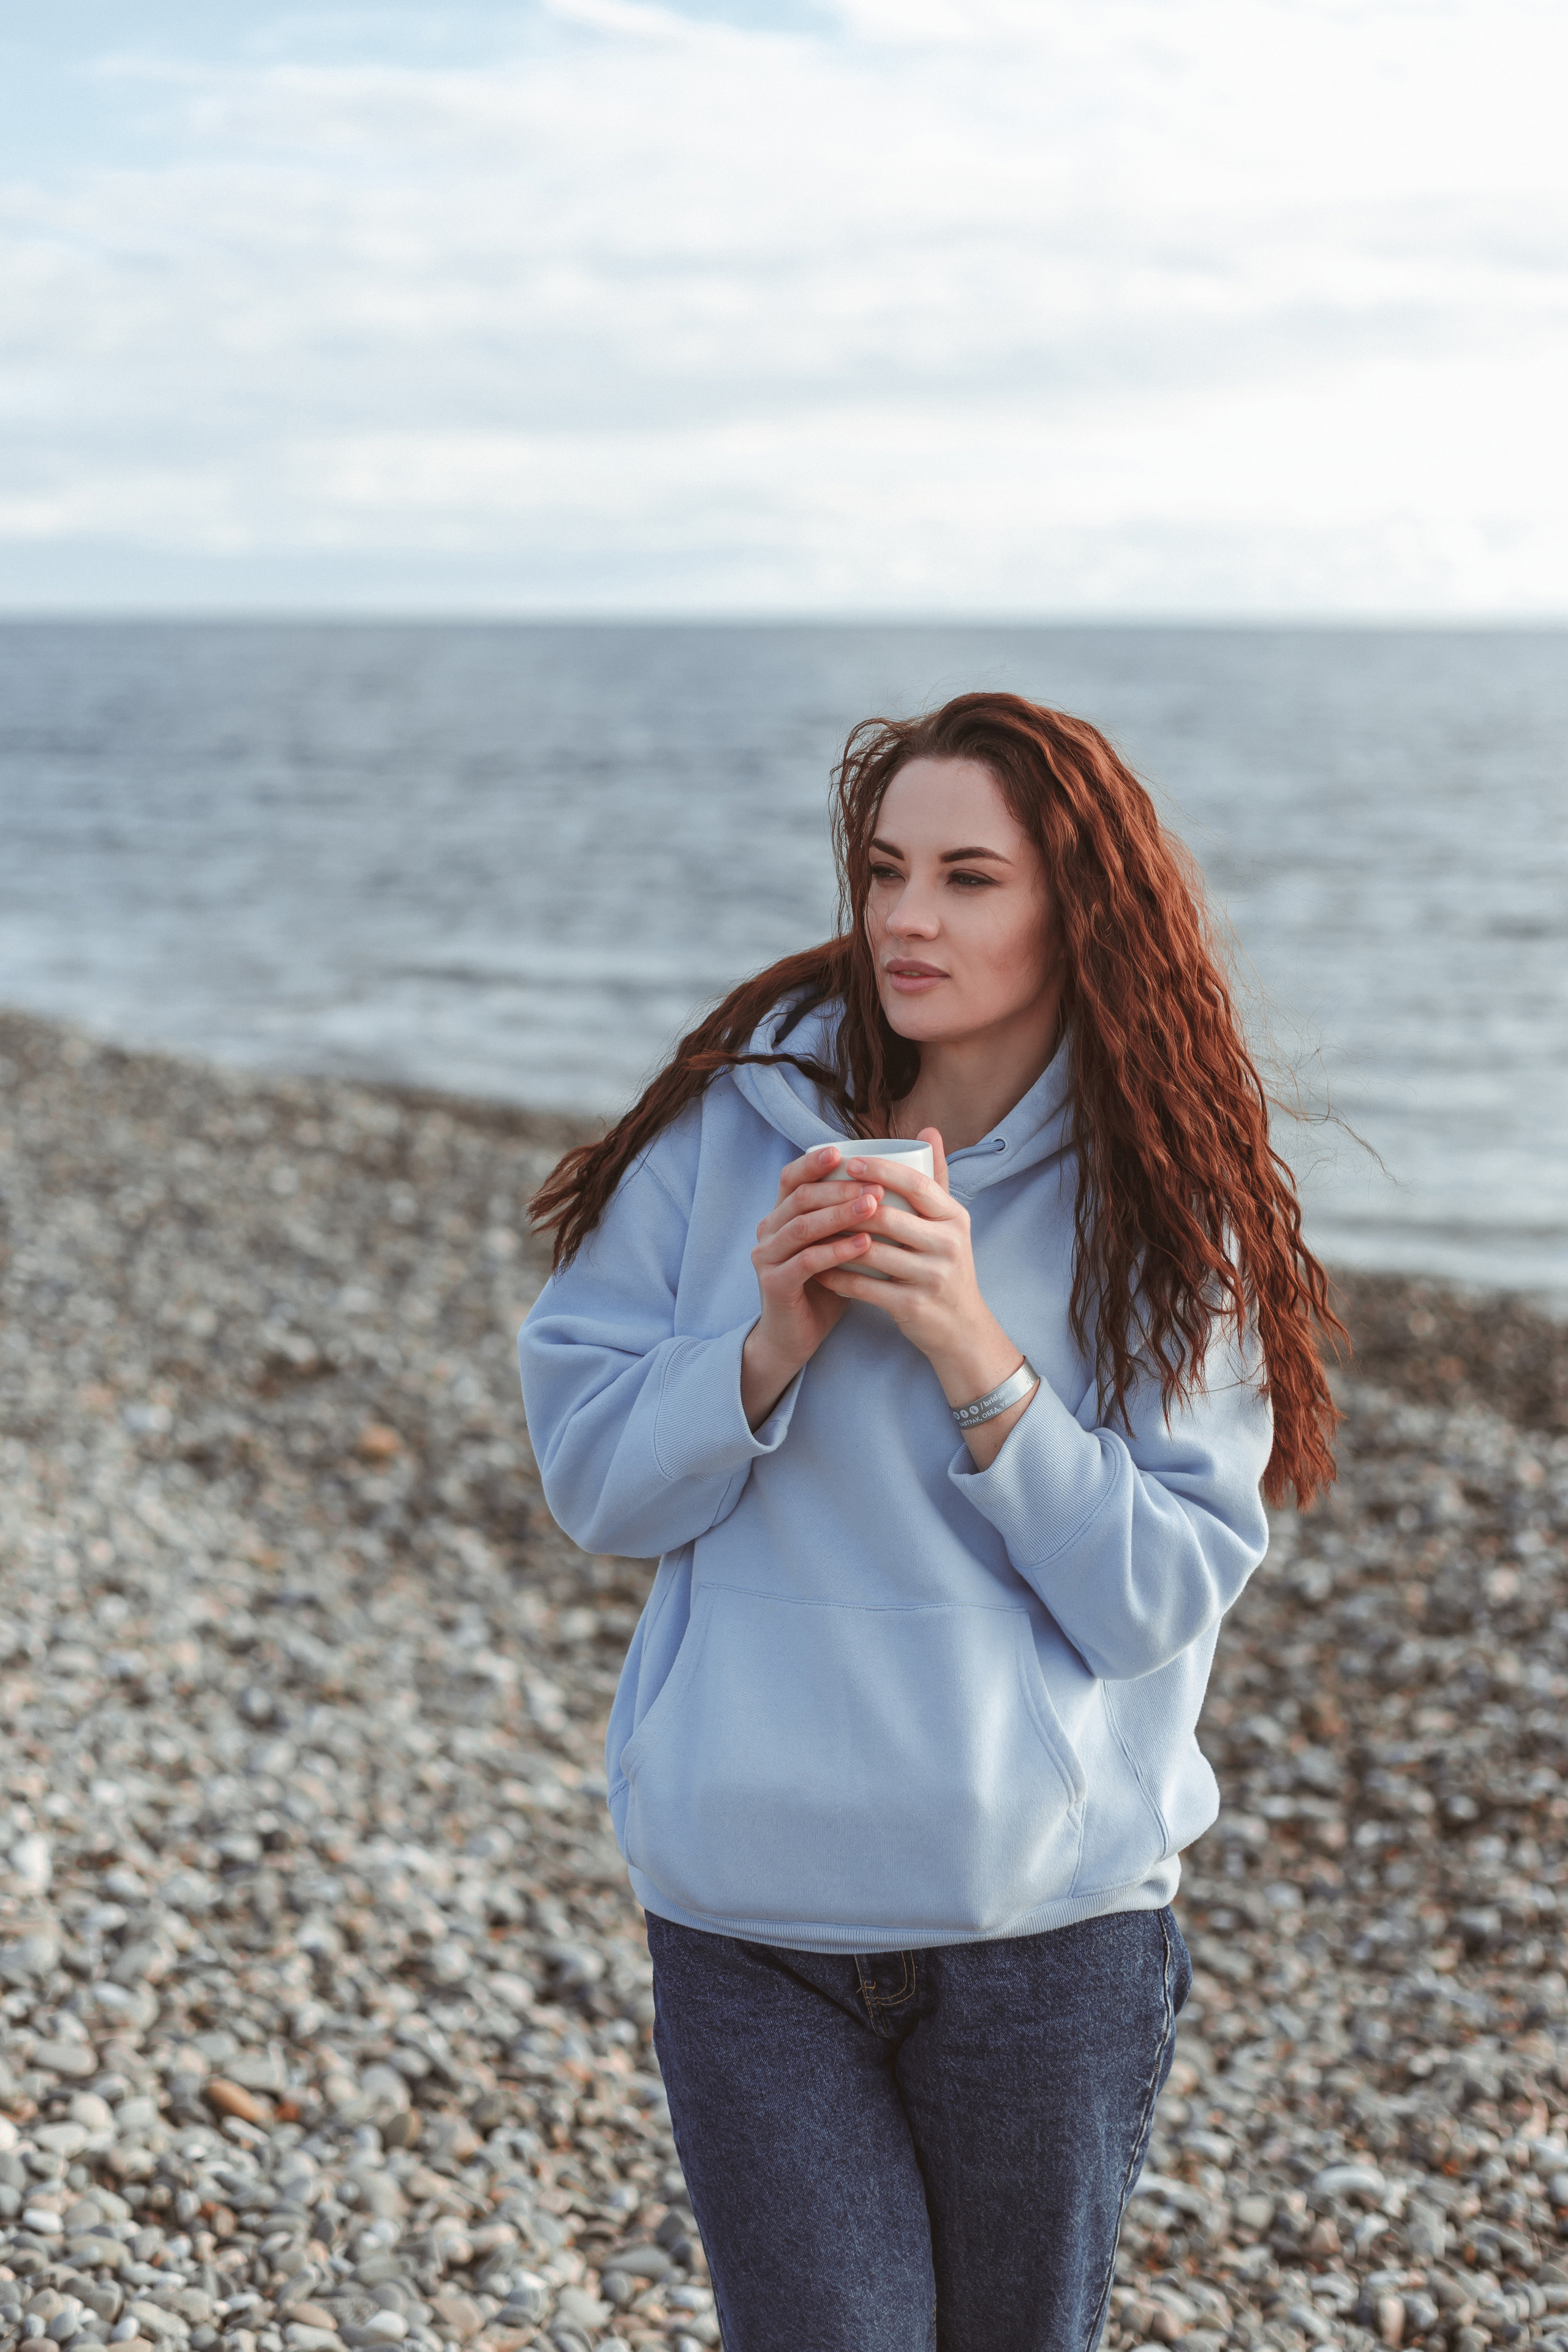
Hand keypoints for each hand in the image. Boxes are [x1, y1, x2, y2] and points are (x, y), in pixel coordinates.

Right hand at [741, 1144, 884, 1425]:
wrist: (797, 1336)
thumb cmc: (826, 1283)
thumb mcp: (842, 1242)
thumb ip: (859, 1211)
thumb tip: (898, 1175)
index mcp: (781, 1215)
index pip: (792, 1177)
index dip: (814, 1162)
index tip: (845, 1151)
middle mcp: (768, 1230)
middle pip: (800, 1198)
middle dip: (839, 1188)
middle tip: (876, 1184)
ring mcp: (766, 1257)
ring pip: (802, 1227)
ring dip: (839, 1214)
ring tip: (874, 1207)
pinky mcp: (774, 1284)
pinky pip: (806, 1262)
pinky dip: (835, 1251)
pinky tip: (863, 1244)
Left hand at [814, 1129, 1037, 1465]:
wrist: (962, 1329)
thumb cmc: (947, 1267)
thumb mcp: (950, 1223)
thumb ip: (937, 1177)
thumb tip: (928, 1130)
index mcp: (955, 1218)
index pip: (916, 1183)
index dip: (880, 1170)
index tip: (848, 1162)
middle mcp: (948, 1244)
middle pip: (888, 1216)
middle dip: (848, 1205)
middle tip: (816, 1196)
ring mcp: (932, 1277)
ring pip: (871, 1251)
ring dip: (835, 1241)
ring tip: (809, 1231)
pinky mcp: (913, 1306)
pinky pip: (865, 1287)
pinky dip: (838, 1278)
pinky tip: (818, 1270)